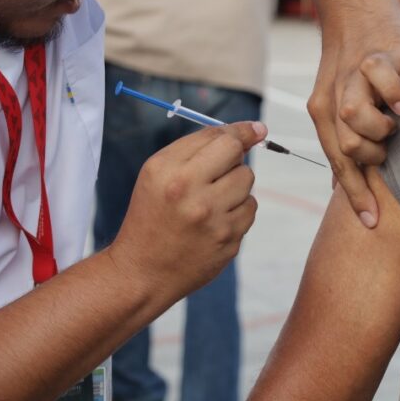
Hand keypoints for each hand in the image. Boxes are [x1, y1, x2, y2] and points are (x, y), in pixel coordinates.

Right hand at [107, 121, 265, 297]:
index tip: (257, 129)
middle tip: (215, 174)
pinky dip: (237, 211)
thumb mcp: (157, 172)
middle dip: (232, 162)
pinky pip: (249, 211)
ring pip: (247, 184)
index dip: (242, 132)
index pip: (222, 140)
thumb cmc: (151, 214)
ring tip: (210, 201)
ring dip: (235, 187)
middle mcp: (192, 196)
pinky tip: (216, 220)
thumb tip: (250, 132)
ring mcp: (213, 223)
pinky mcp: (228, 244)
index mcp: (171, 173)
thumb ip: (198, 146)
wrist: (142, 271)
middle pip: (239, 160)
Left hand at [308, 9, 399, 227]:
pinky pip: (380, 81)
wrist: (357, 10)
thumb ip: (345, 140)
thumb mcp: (344, 103)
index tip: (372, 223)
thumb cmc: (358, 64)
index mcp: (324, 115)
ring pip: (354, 117)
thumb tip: (342, 187)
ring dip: (382, 125)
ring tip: (396, 120)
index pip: (338, 164)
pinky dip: (396, 94)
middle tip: (390, 144)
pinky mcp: (373, 55)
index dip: (355, 196)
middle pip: (346, 147)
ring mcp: (350, 77)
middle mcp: (331, 99)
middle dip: (374, 156)